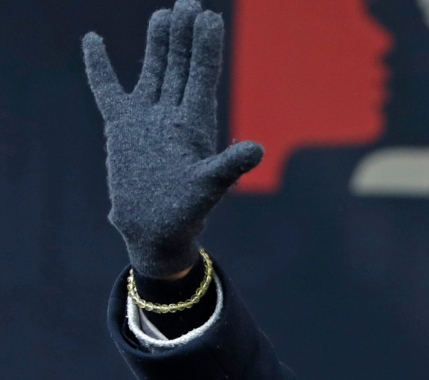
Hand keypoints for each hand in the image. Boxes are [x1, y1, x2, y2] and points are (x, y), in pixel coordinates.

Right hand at [83, 0, 262, 277]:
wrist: (154, 228)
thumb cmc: (185, 211)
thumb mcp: (209, 187)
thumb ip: (230, 166)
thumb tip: (256, 149)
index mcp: (195, 123)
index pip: (202, 75)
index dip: (207, 46)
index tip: (209, 18)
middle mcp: (172, 114)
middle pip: (180, 66)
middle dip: (185, 35)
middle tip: (190, 2)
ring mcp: (146, 118)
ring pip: (153, 70)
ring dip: (158, 43)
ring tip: (164, 14)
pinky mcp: (121, 127)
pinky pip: (108, 89)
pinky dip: (100, 66)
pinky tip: (94, 40)